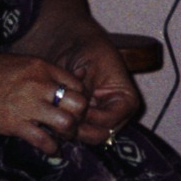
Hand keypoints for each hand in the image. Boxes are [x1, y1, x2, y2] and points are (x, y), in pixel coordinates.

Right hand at [0, 54, 88, 154]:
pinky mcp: (16, 124)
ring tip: (60, 136)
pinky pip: (45, 140)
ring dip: (67, 133)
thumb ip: (36, 71)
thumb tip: (54, 80)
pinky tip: (49, 149)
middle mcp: (39, 84)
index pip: (77, 84)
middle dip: (79, 116)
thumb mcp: (13, 61)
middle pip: (79, 103)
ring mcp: (28, 105)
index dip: (79, 98)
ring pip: (67, 123)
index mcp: (39, 67)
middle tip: (70, 122)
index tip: (72, 106)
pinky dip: (51, 148)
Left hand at [55, 30, 140, 145]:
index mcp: (126, 102)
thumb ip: (86, 92)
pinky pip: (76, 129)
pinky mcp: (86, 119)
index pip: (110, 122)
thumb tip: (78, 112)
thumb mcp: (90, 67)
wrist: (78, 45)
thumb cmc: (90, 51)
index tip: (74, 109)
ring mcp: (100, 119)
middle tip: (60, 117)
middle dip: (79, 128)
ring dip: (70, 127)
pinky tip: (54, 110)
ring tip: (55, 112)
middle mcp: (116, 115)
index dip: (91, 119)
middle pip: (99, 134)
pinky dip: (65, 122)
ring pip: (86, 135)